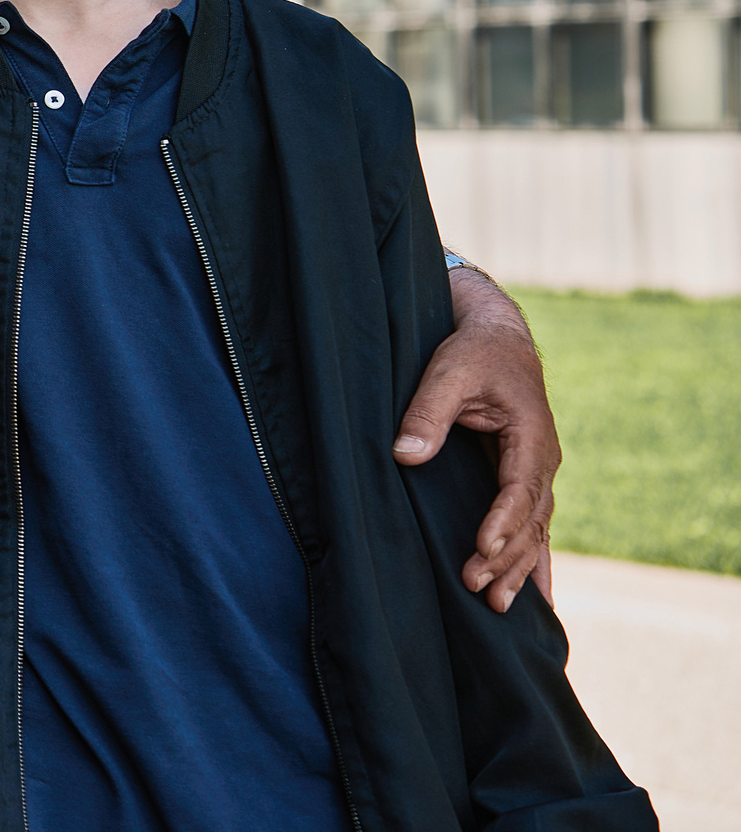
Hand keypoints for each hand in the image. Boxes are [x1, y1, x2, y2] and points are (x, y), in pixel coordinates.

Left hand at [394, 264, 557, 612]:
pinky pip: (531, 526)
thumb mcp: (448, 371)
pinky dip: (532, 561)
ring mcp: (536, 474)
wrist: (497, 339)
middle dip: (507, 556)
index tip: (482, 546)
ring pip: (534, 530)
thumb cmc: (472, 352)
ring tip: (500, 607)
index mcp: (531, 436)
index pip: (519, 487)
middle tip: (478, 589)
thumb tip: (405, 454)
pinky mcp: (522, 480)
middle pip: (530, 519)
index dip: (503, 519)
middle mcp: (541, 461)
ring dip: (520, 568)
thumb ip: (428, 410)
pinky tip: (535, 599)